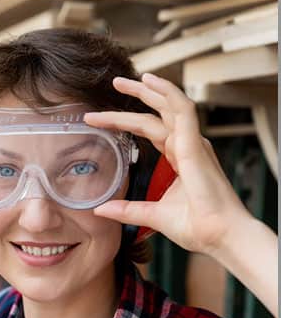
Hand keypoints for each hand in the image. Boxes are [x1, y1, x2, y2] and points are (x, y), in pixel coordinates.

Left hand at [84, 73, 250, 255]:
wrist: (219, 237)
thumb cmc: (197, 227)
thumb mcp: (152, 216)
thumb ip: (126, 209)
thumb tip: (100, 209)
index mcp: (180, 157)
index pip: (150, 129)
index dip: (125, 121)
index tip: (98, 118)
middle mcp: (187, 146)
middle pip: (159, 112)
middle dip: (137, 95)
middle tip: (114, 82)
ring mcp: (193, 144)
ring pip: (168, 106)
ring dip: (147, 90)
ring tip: (121, 80)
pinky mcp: (194, 146)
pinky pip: (183, 110)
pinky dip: (167, 93)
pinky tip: (150, 82)